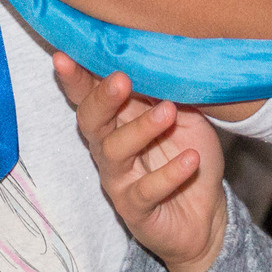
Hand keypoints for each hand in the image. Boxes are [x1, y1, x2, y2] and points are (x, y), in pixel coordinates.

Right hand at [60, 56, 226, 271]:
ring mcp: (118, 179)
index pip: (89, 95)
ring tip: (169, 112)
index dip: (74, 77)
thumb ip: (166, 91)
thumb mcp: (185, 116)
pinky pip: (146, 190)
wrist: (207, 215)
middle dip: (101, 98)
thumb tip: (158, 59)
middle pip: (91, 121)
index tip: (64, 56)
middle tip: (121, 79)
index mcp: (117, 120)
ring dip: (141, 129)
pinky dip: (169, 173)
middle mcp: (109, 148)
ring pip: (114, 152)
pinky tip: (191, 159)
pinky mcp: (134, 209)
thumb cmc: (189, 155)